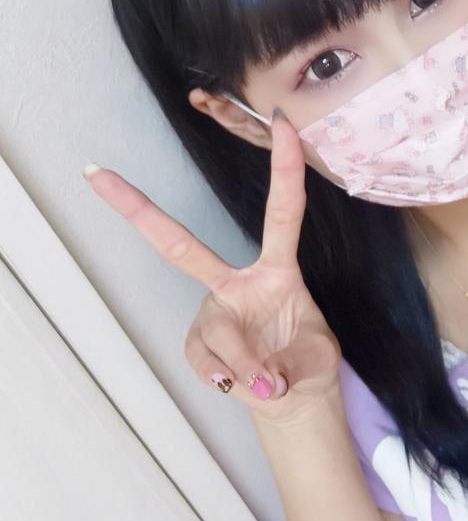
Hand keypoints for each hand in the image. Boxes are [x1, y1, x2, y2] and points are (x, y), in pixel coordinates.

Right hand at [84, 109, 340, 422]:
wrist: (296, 397)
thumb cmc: (308, 360)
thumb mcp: (315, 358)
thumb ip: (288, 362)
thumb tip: (259, 378)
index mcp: (277, 272)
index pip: (282, 214)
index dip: (285, 170)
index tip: (282, 123)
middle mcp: (237, 284)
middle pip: (182, 247)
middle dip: (140, 212)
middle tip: (98, 176)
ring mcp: (213, 313)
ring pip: (214, 332)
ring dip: (244, 363)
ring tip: (271, 382)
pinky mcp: (200, 344)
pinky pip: (204, 360)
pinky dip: (228, 376)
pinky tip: (237, 383)